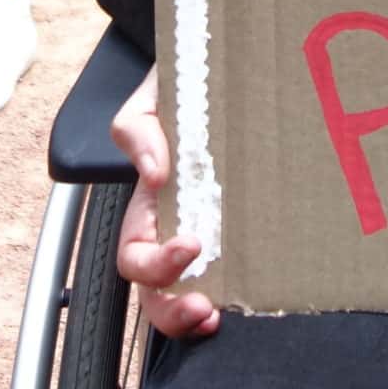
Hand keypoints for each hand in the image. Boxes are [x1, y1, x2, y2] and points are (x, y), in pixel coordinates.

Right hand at [112, 69, 223, 339]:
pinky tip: (251, 299)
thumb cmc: (182, 91)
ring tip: (218, 317)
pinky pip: (234, 276)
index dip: (156, 263)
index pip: (136, 256)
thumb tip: (154, 172)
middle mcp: (174, 231)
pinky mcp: (244, 235)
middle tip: (203, 308)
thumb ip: (137, 131)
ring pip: (190, 295)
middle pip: (157, 293)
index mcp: (148, 208)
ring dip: (197, 317)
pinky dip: (238, 297)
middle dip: (172, 311)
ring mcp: (211, 237)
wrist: (223, 71)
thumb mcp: (149, 101)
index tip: (190, 244)